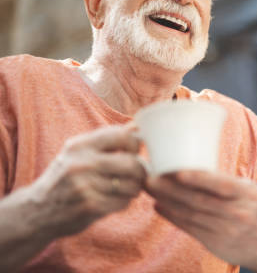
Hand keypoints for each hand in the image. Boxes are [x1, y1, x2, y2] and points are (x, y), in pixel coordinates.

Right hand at [28, 124, 146, 237]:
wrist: (36, 211)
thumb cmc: (65, 178)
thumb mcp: (78, 153)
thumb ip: (107, 140)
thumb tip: (137, 125)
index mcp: (80, 145)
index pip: (123, 136)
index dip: (135, 145)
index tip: (132, 152)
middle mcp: (81, 163)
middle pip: (132, 163)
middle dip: (140, 171)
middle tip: (136, 176)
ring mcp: (85, 186)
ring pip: (131, 185)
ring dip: (133, 189)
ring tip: (124, 189)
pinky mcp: (90, 207)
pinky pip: (123, 202)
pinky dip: (124, 202)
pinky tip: (113, 201)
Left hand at [146, 171, 256, 271]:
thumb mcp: (252, 191)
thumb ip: (227, 183)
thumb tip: (194, 167)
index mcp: (249, 195)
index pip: (221, 185)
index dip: (199, 178)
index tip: (177, 170)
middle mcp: (238, 213)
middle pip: (200, 200)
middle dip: (172, 189)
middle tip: (151, 177)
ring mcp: (226, 231)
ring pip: (191, 214)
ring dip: (167, 201)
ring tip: (151, 189)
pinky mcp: (216, 244)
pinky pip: (190, 228)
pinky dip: (173, 217)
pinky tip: (160, 207)